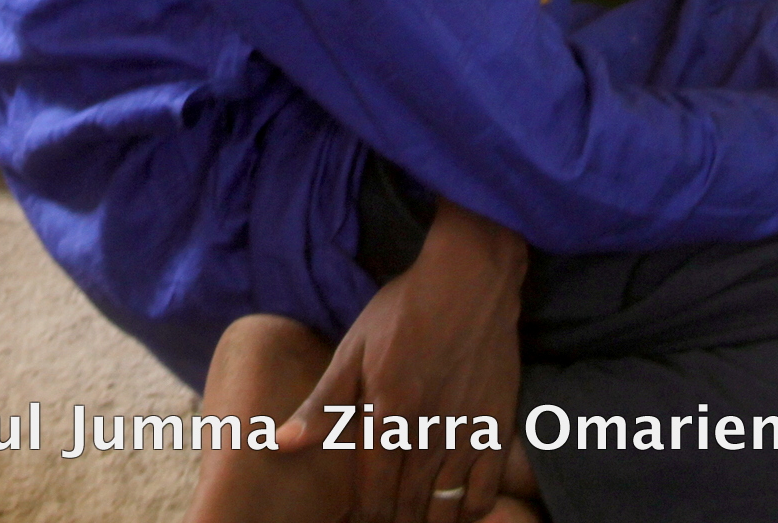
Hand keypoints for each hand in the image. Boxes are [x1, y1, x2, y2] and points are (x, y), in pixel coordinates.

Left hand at [282, 201, 525, 520]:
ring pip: (445, 506)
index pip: (372, 493)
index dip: (362, 516)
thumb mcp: (354, 349)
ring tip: (412, 518)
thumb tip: (280, 444)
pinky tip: (453, 508)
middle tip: (380, 518)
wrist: (469, 279)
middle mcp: (429, 432)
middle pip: (408, 506)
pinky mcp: (497, 426)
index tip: (354, 520)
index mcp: (388, 414)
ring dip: (426, 519)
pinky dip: (468, 511)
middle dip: (391, 519)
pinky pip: (484, 491)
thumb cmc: (403, 311)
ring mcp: (467, 432)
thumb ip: (322, 404)